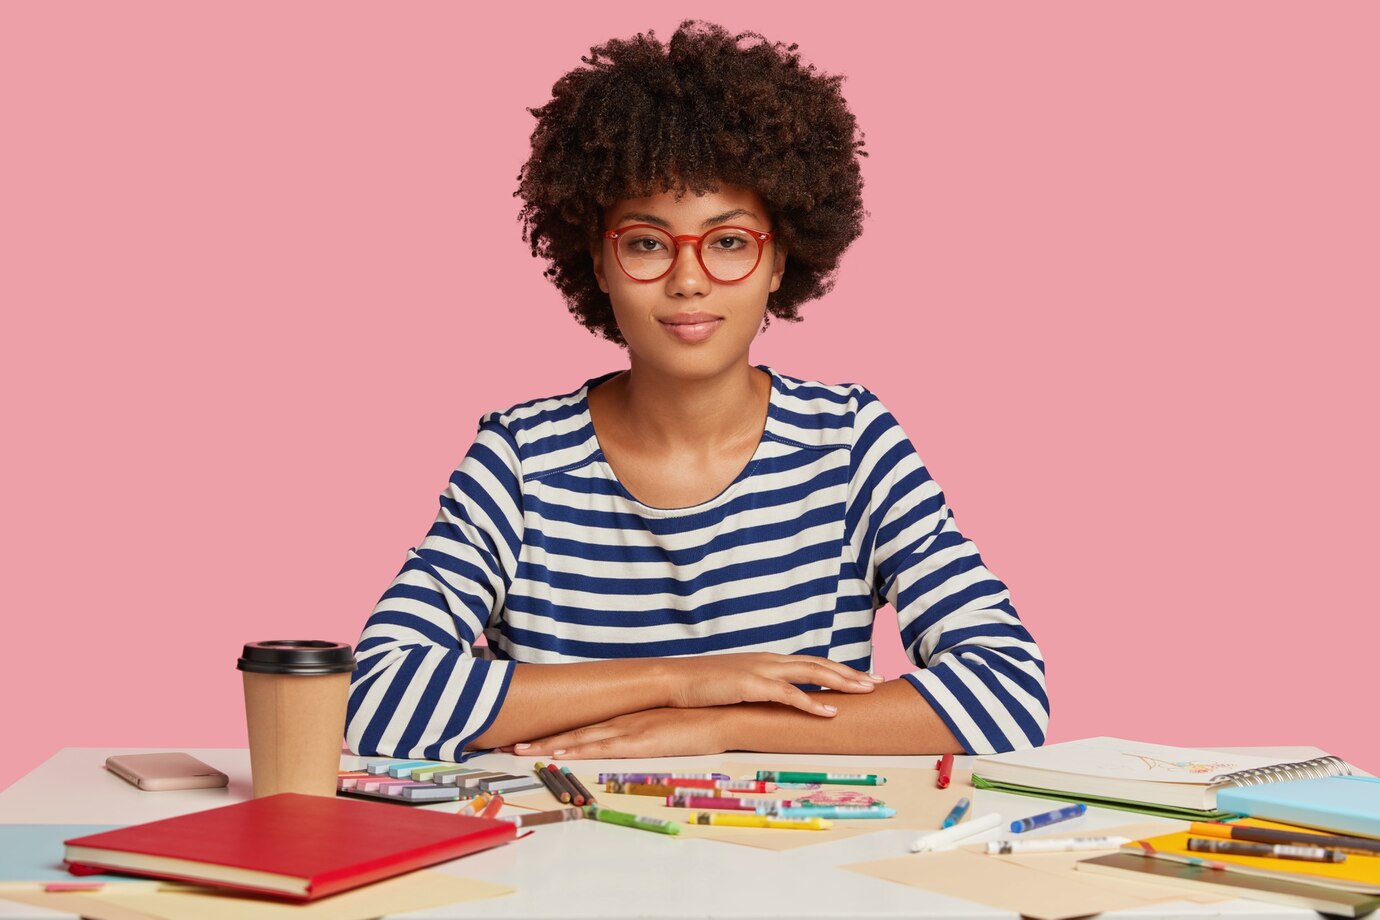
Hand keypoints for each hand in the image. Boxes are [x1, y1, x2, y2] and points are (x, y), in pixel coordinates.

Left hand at [501, 707, 730, 759]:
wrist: (722, 714)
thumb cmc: (697, 722)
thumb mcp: (663, 725)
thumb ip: (643, 730)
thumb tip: (627, 740)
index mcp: (624, 717)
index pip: (582, 725)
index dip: (554, 730)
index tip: (527, 735)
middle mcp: (620, 720)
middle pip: (573, 730)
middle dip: (541, 738)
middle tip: (508, 742)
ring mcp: (629, 729)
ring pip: (581, 738)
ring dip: (550, 745)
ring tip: (521, 749)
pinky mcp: (640, 741)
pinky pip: (604, 747)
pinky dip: (580, 750)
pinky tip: (560, 753)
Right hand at [663, 653, 882, 716]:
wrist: (674, 680)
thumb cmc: (703, 686)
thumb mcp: (739, 685)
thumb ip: (760, 690)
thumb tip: (777, 704)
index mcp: (768, 662)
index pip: (811, 662)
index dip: (839, 669)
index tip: (864, 676)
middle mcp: (770, 661)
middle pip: (819, 664)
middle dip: (851, 673)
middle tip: (879, 681)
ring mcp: (761, 671)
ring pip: (811, 673)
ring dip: (841, 682)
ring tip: (866, 691)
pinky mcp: (750, 685)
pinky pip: (787, 695)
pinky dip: (811, 703)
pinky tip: (831, 713)